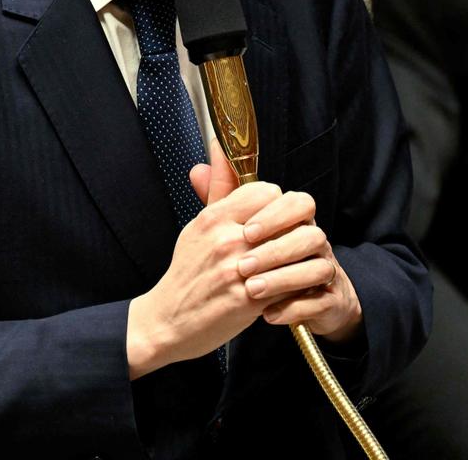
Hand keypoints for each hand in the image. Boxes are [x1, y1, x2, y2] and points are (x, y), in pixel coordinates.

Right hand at [126, 141, 359, 377]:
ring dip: (298, 256)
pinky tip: (288, 287)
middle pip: (285, 216)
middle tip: (286, 241)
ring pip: (293, 248)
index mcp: (214, 218)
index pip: (267, 191)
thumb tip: (219, 147)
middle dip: (291, 229)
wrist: (168, 320)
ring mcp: (238, 270)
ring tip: (293, 264)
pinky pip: (289, 283)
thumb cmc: (187, 272)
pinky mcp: (248, 300)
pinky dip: (295, 284)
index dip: (276, 204)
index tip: (271, 219)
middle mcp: (226, 239)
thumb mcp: (199, 225)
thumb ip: (217, 188)